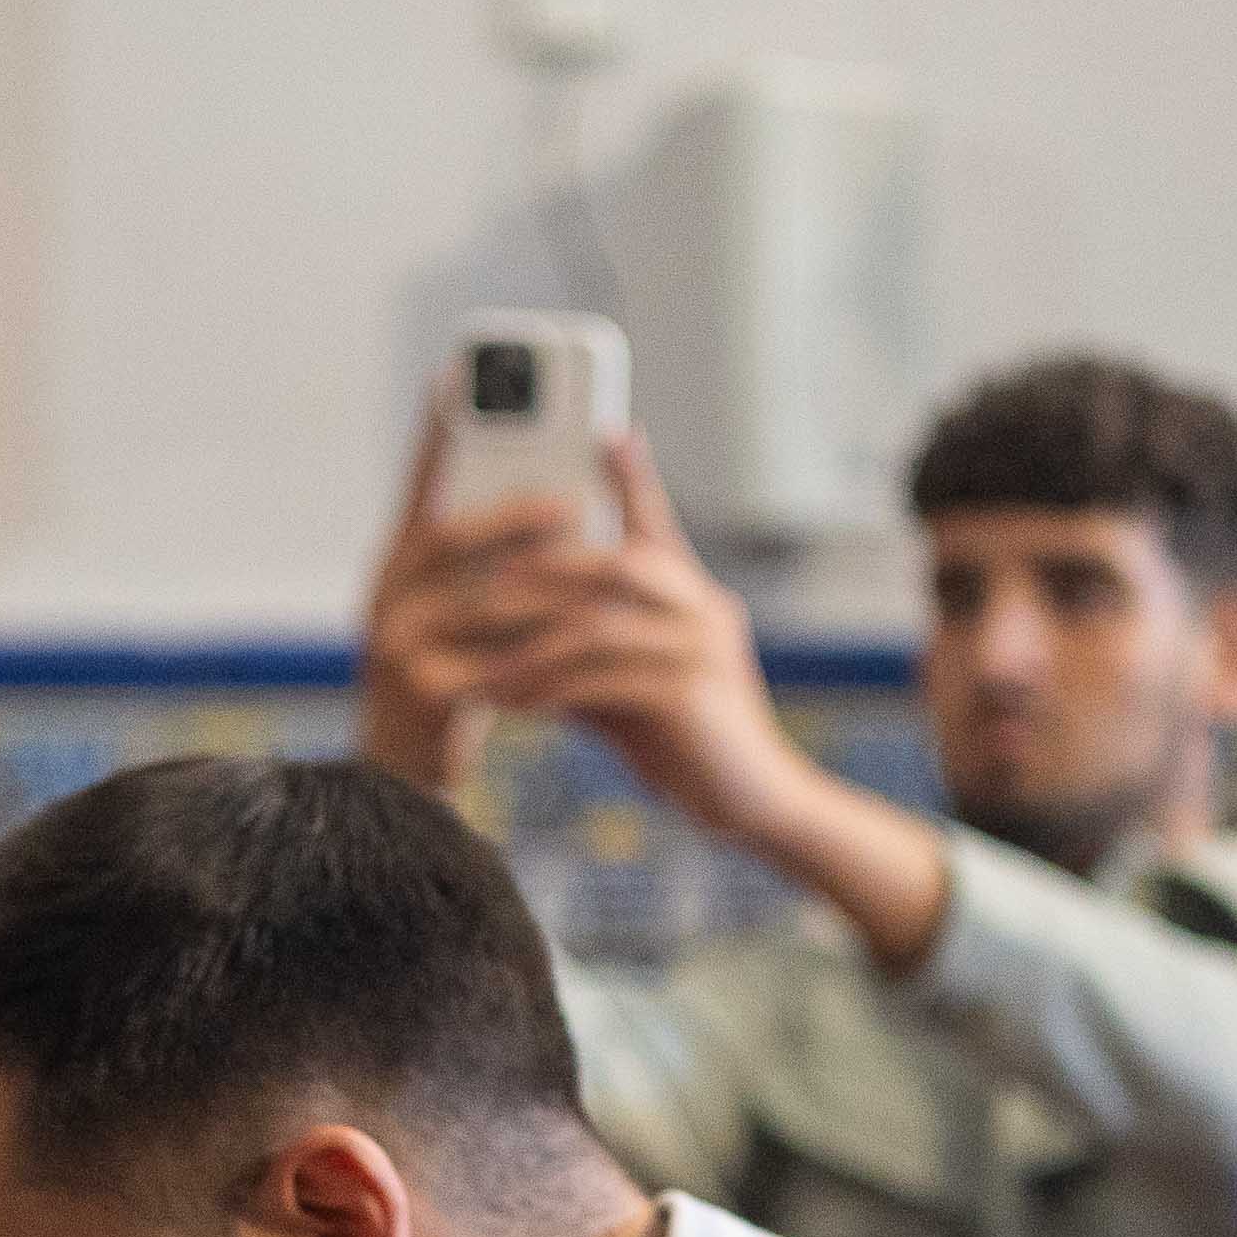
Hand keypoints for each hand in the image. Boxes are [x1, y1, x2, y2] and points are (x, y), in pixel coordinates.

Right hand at [354, 406, 575, 794]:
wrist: (403, 778)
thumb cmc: (448, 686)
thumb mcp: (459, 617)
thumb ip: (487, 566)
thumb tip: (562, 502)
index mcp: (397, 568)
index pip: (417, 488)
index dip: (437, 434)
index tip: (456, 377)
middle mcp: (385, 597)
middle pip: (446, 539)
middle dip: (511, 514)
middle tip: (568, 499)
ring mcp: (396, 645)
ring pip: (478, 600)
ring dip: (540, 580)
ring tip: (591, 561)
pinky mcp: (421, 694)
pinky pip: (491, 660)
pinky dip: (538, 646)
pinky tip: (579, 636)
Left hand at [464, 437, 819, 847]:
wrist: (756, 803)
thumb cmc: (687, 741)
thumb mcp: (632, 684)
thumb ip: (588, 650)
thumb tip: (517, 635)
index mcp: (693, 596)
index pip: (656, 524)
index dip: (630, 477)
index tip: (601, 433)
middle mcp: (703, 609)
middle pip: (616, 562)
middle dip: (543, 567)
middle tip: (480, 579)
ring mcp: (700, 649)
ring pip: (599, 623)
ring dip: (529, 641)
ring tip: (479, 658)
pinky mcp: (689, 696)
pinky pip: (602, 680)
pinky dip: (549, 689)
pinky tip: (511, 703)